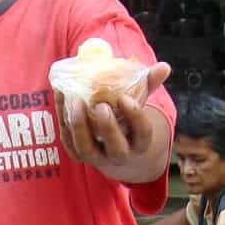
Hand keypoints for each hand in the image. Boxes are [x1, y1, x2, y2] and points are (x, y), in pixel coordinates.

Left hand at [55, 62, 171, 178]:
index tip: (126, 99)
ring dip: (79, 127)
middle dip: (108, 128)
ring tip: (75, 101)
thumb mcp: (140, 104)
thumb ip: (149, 85)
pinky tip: (61, 96)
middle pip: (116, 148)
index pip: (142, 132)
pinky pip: (69, 142)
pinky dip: (63, 121)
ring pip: (87, 149)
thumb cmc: (128, 121)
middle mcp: (120, 155)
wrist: (114, 150)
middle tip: (100, 105)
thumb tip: (164, 66)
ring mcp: (97, 158)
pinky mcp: (78, 155)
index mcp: (139, 143)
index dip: (135, 117)